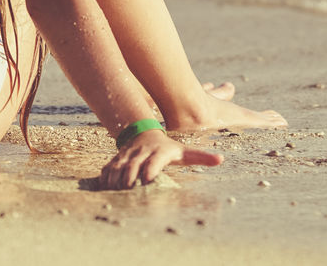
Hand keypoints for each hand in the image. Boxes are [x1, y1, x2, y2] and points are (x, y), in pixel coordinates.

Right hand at [98, 129, 222, 189]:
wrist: (143, 132)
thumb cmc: (168, 148)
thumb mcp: (184, 152)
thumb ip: (201, 157)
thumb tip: (221, 159)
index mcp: (159, 152)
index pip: (154, 161)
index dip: (150, 170)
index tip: (148, 181)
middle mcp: (142, 153)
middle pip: (132, 166)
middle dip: (129, 179)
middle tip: (129, 192)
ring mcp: (127, 156)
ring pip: (117, 167)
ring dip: (115, 181)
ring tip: (117, 193)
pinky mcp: (117, 159)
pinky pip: (107, 168)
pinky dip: (105, 178)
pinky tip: (106, 189)